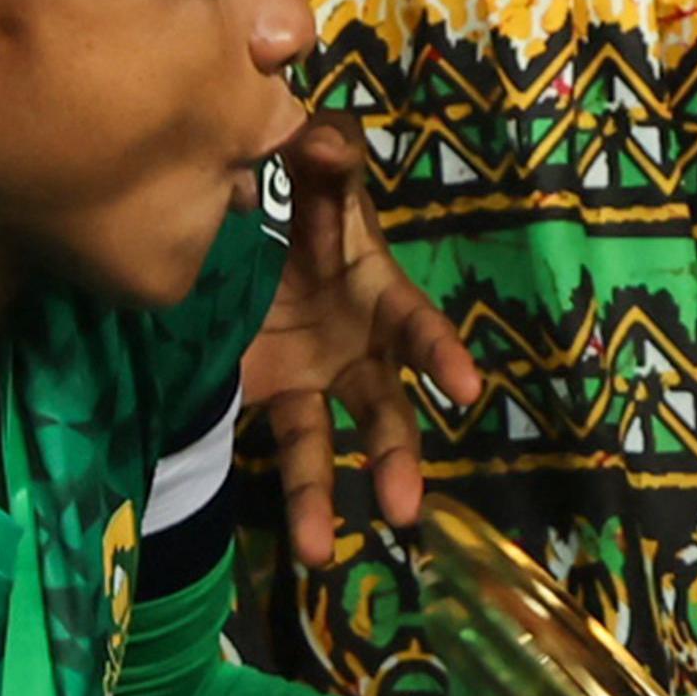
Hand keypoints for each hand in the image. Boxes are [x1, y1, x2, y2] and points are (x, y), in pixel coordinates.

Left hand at [244, 115, 485, 558]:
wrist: (229, 214)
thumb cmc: (295, 189)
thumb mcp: (312, 166)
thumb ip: (326, 151)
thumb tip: (324, 142)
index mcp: (377, 294)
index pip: (418, 327)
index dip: (442, 354)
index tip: (466, 389)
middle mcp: (354, 348)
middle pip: (384, 410)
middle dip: (395, 457)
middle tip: (403, 508)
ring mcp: (310, 379)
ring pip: (323, 445)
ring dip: (324, 499)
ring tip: (318, 553)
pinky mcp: (264, 396)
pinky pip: (271, 446)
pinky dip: (278, 491)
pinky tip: (283, 537)